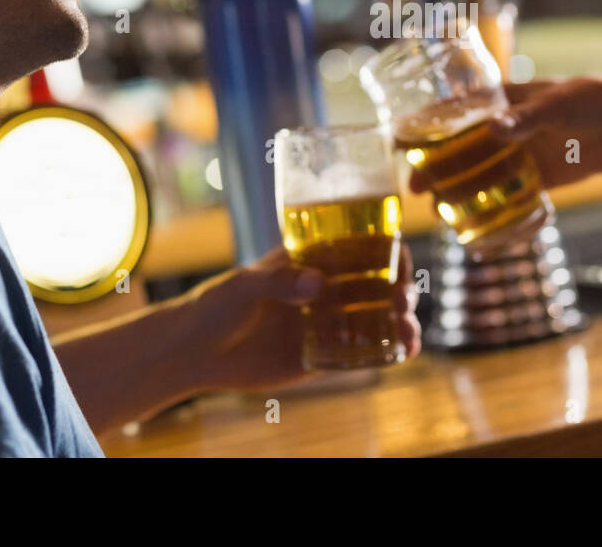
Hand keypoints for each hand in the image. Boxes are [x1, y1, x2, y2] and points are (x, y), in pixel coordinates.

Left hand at [180, 243, 421, 392]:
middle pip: (377, 283)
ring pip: (376, 319)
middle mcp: (325, 289)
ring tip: (408, 332)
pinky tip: (401, 353)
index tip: (400, 258)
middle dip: (400, 289)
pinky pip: (361, 353)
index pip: (359, 247)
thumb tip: (318, 283)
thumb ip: (280, 281)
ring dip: (402, 322)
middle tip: (401, 299)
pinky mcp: (320, 355)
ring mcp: (325, 322)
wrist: (193, 352)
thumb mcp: (245, 284)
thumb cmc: (215, 305)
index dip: (386, 250)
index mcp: (311, 261)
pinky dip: (386, 352)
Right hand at [407, 75, 601, 195]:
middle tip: (414, 186)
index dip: (427, 124)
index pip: (457, 111)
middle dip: (434, 166)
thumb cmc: (593, 99)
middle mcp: (505, 129)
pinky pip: (508, 194)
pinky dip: (492, 209)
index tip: (401, 138)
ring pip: (480, 174)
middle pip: (460, 148)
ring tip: (437, 210)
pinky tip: (473, 224)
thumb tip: (494, 129)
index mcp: (504, 101)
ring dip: (458, 190)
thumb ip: (528, 117)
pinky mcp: (538, 178)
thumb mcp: (561, 102)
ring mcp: (520, 154)